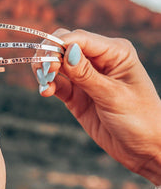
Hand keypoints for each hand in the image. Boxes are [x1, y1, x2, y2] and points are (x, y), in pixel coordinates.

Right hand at [33, 28, 160, 184]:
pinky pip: (56, 83)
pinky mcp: (75, 93)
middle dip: (49, 54)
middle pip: (64, 45)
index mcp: (115, 52)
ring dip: (44, 69)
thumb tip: (66, 51)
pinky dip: (47, 85)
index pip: (80, 38)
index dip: (60, 45)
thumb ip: (86, 74)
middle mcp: (98, 60)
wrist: (145, 150)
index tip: (48, 60)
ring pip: (56, 62)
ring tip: (43, 82)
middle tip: (44, 71)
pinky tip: (45, 92)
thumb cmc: (141, 120)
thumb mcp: (114, 96)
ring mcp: (85, 76)